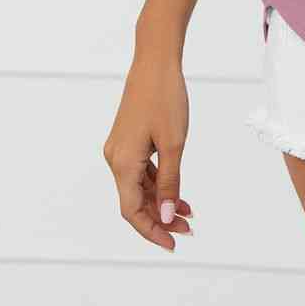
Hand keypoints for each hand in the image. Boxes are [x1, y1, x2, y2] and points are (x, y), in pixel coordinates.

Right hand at [102, 52, 192, 249]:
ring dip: (161, 202)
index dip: (151, 231)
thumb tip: (164, 216)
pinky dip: (158, 184)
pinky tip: (178, 193)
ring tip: (189, 214)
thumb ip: (169, 183)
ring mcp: (121, 149)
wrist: (155, 62)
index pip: (132, 211)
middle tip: (188, 229)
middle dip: (160, 219)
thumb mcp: (174, 143)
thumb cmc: (165, 97)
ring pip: (139, 188)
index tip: (173, 243)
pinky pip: (142, 172)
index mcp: (122, 163)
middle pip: (135, 202)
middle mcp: (116, 159)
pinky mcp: (129, 141)